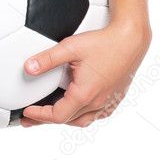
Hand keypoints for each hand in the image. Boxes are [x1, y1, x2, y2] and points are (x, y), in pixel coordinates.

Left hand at [19, 20, 151, 128]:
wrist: (131, 40)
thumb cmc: (105, 43)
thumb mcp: (70, 47)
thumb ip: (47, 59)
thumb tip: (28, 68)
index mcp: (85, 94)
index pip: (57, 115)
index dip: (39, 116)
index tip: (27, 113)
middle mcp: (98, 102)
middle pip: (68, 120)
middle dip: (47, 120)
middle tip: (31, 118)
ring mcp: (108, 101)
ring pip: (83, 120)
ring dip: (66, 119)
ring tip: (52, 115)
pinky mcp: (115, 97)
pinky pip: (98, 114)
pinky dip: (84, 115)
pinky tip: (79, 108)